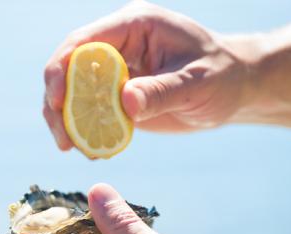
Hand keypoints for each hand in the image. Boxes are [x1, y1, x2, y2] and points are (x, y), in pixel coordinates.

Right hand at [43, 1, 249, 149]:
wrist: (235, 89)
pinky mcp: (118, 93)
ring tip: (71, 148)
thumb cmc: (223, 76)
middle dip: (58, 102)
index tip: (55, 100)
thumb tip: (125, 103)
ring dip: (67, 119)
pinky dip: (84, 129)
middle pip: (69, 67)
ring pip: (74, 91)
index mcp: (135, 25)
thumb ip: (162, 91)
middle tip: (63, 139)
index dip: (61, 68)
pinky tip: (89, 150)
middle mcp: (119, 44)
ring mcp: (116, 69)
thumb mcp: (197, 83)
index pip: (85, 41)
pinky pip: (91, 110)